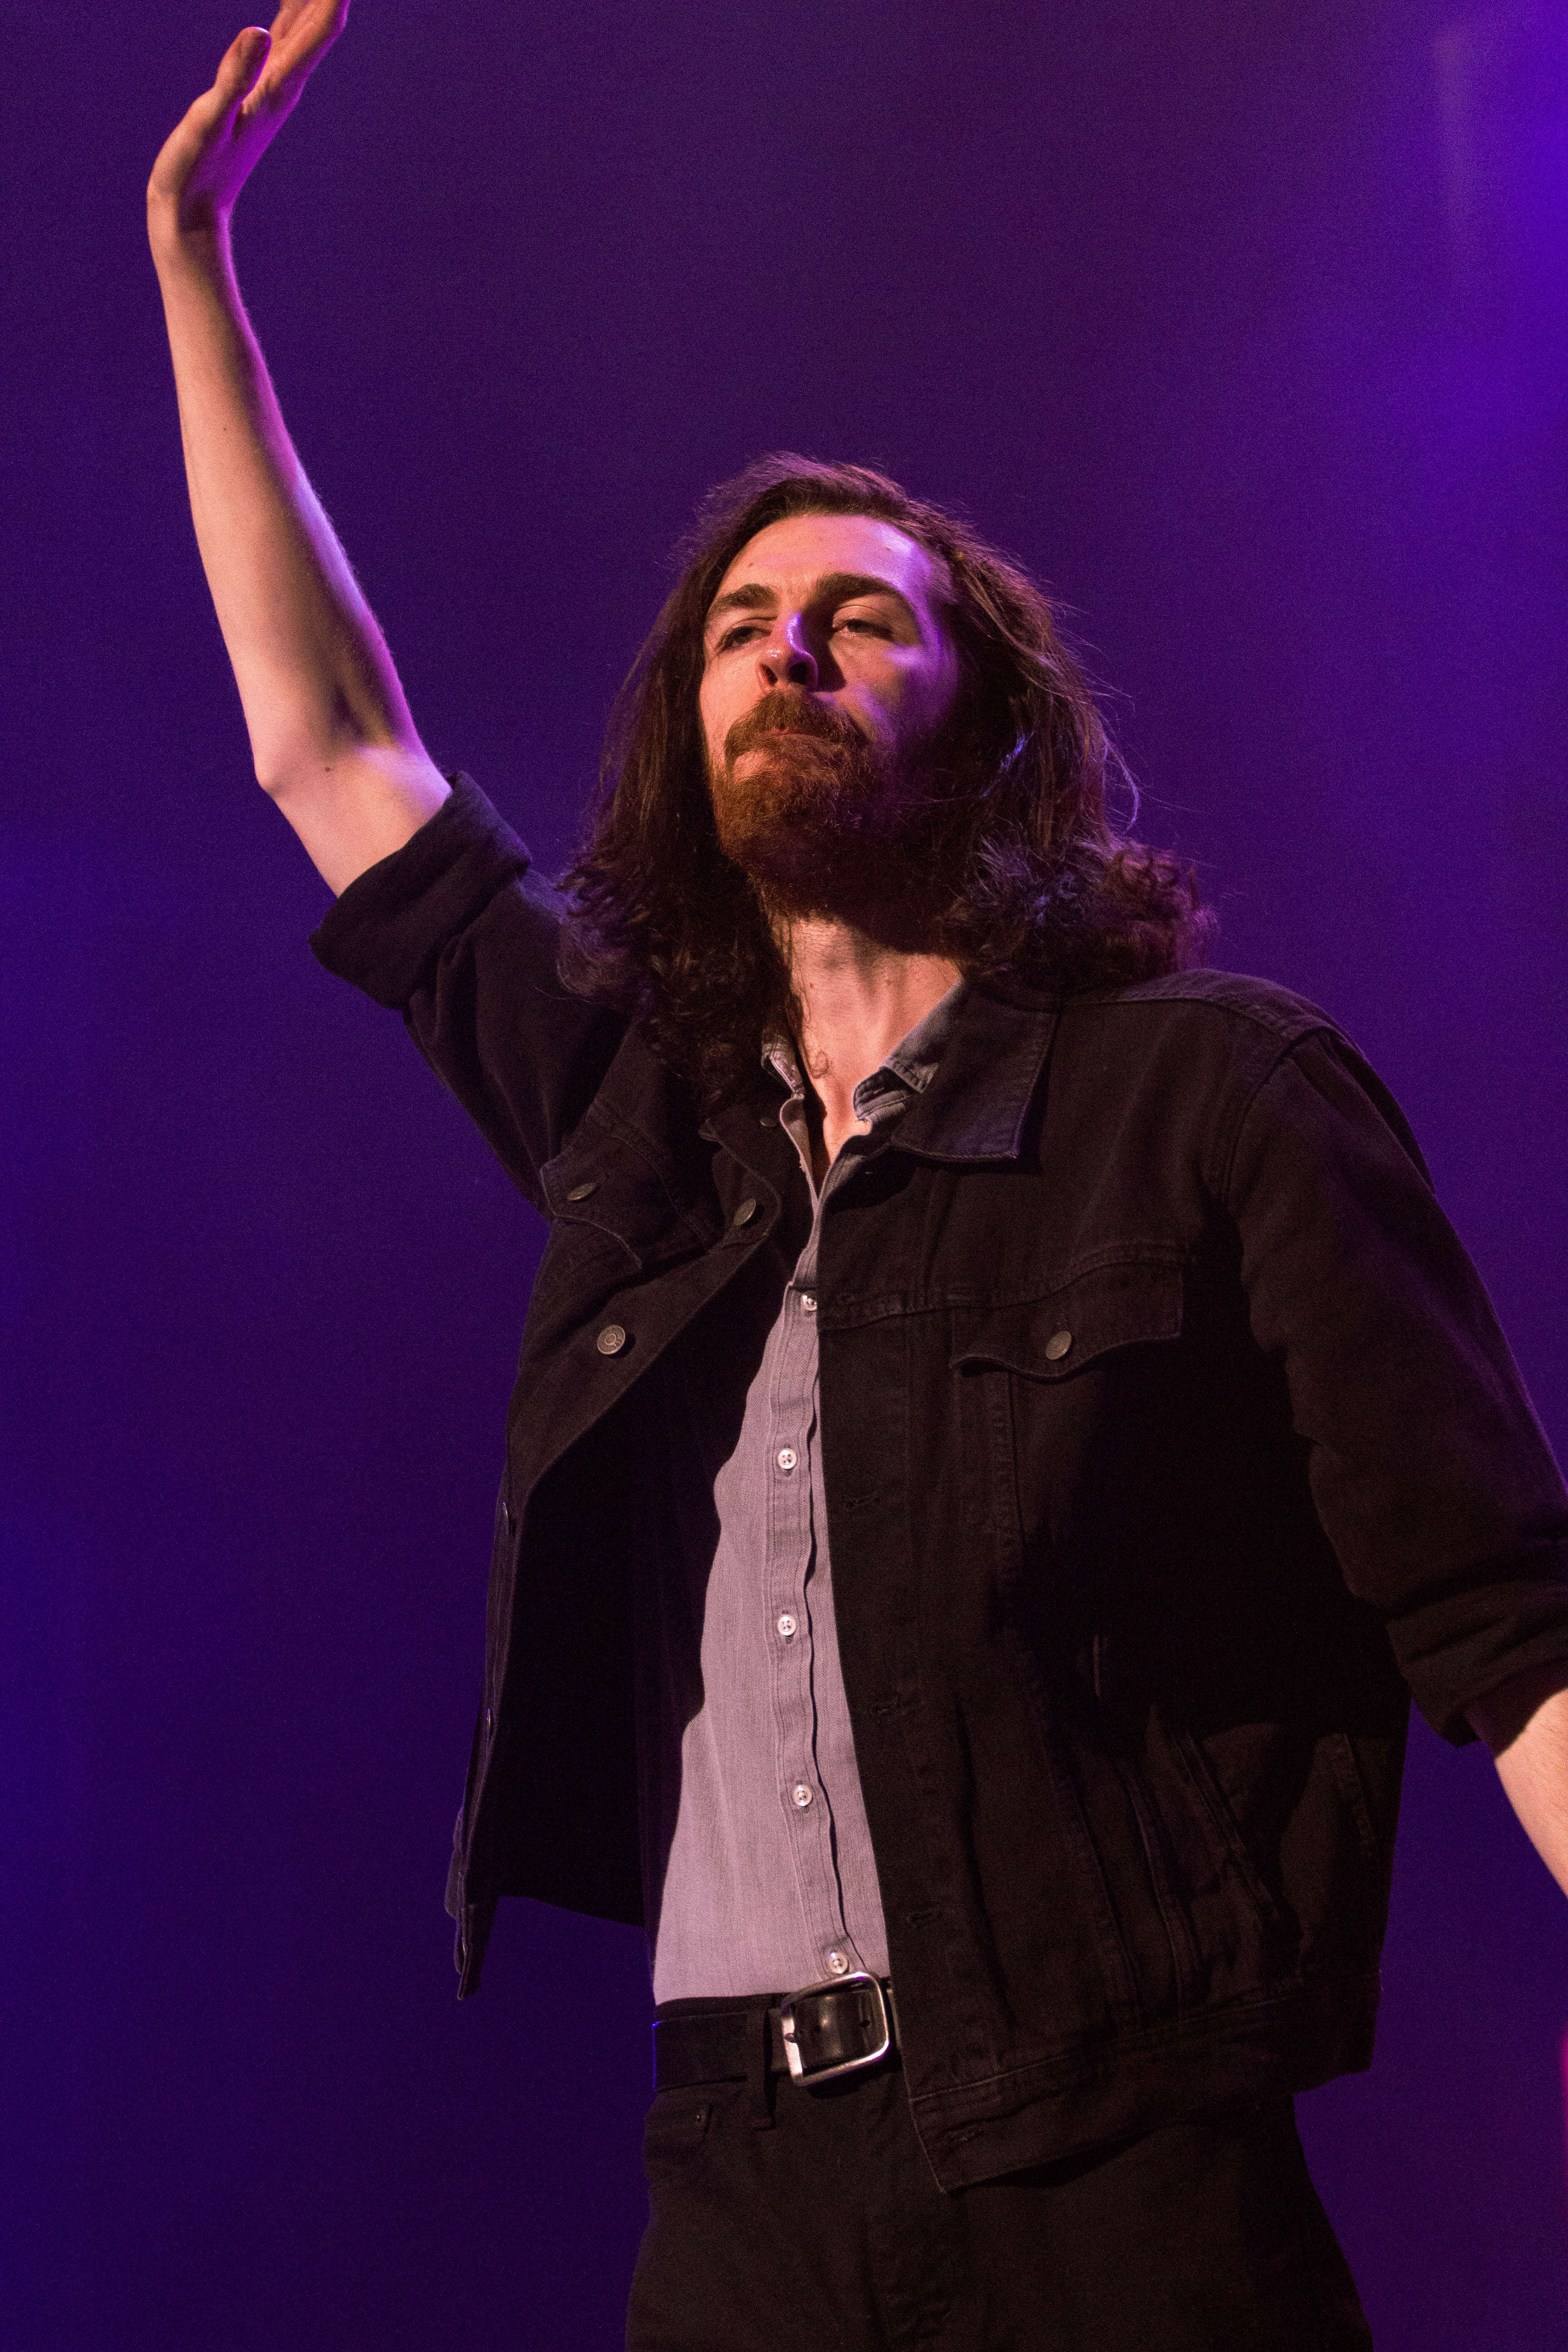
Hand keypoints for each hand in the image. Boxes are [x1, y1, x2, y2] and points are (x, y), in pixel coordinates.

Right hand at [148, 2, 348, 245]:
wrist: (192, 213)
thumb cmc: (196, 171)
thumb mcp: (208, 121)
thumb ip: (233, 77)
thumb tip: (258, 32)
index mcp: (281, 85)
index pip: (323, 25)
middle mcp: (285, 81)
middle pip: (321, 19)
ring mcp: (273, 84)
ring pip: (305, 25)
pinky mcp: (257, 88)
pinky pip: (284, 38)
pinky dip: (292, 8)